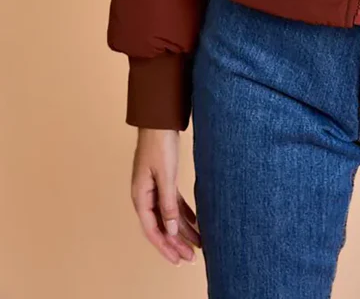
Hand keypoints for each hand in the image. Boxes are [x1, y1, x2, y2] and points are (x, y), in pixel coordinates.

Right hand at [131, 128, 201, 266]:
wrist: (159, 120)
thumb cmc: (159, 144)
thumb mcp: (165, 175)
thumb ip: (168, 203)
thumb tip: (172, 229)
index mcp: (141, 196)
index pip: (153, 230)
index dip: (165, 247)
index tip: (178, 260)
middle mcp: (145, 195)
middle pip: (161, 226)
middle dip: (176, 243)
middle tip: (191, 258)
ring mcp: (153, 188)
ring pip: (169, 216)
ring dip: (182, 230)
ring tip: (198, 244)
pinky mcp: (163, 180)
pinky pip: (173, 203)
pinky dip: (184, 213)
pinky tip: (195, 222)